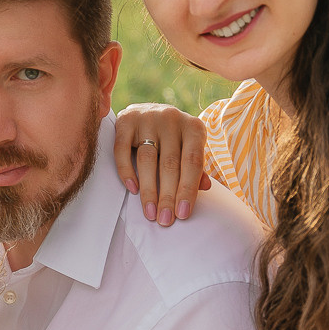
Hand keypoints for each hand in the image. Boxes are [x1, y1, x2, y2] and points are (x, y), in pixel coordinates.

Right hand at [113, 105, 209, 226]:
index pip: (192, 162)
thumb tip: (205, 187)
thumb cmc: (174, 137)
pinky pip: (123, 149)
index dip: (188, 190)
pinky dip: (127, 171)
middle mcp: (172, 118)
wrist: (149, 109)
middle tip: (165, 220)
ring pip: (147, 159)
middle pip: (170, 164)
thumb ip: (196, 168)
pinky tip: (133, 189)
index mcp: (194, 127)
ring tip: (150, 213)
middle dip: (168, 196)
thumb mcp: (189, 148)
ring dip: (149, 190)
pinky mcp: (126, 119)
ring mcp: (148, 117)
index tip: (182, 214)